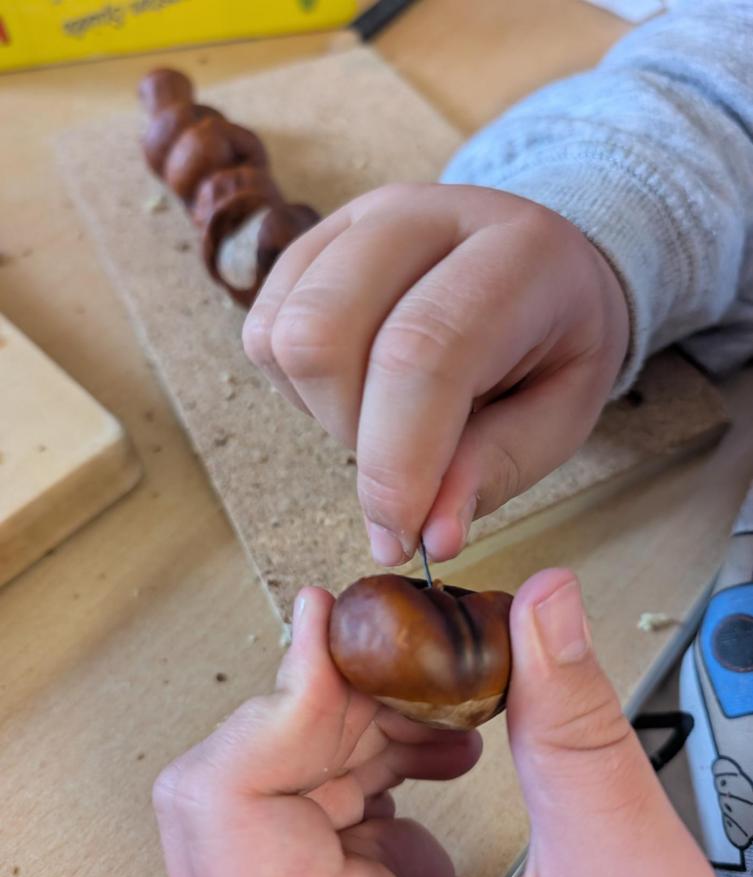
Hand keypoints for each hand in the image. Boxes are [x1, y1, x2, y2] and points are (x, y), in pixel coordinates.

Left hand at [154, 570, 738, 876]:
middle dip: (324, 708)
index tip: (328, 628)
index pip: (224, 817)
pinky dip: (372, 756)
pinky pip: (315, 811)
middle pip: (231, 794)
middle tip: (405, 663)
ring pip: (273, 791)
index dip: (273, 707)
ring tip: (444, 711)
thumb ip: (573, 738)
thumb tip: (540, 610)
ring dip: (354, 724)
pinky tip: (436, 750)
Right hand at [242, 184, 629, 564]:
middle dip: (354, 436)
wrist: (539, 262)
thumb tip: (429, 537)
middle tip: (407, 462)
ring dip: (325, 411)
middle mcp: (424, 215)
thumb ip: (496, 469)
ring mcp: (357, 220)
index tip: (401, 534)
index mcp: (516, 252)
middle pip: (323, 335)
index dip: (398, 459)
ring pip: (284, 336)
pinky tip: (356, 387)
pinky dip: (299, 389)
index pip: (422, 351)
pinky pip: (262, 331)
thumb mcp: (561, 418)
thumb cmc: (555, 346)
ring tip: (387, 416)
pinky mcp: (312, 242)